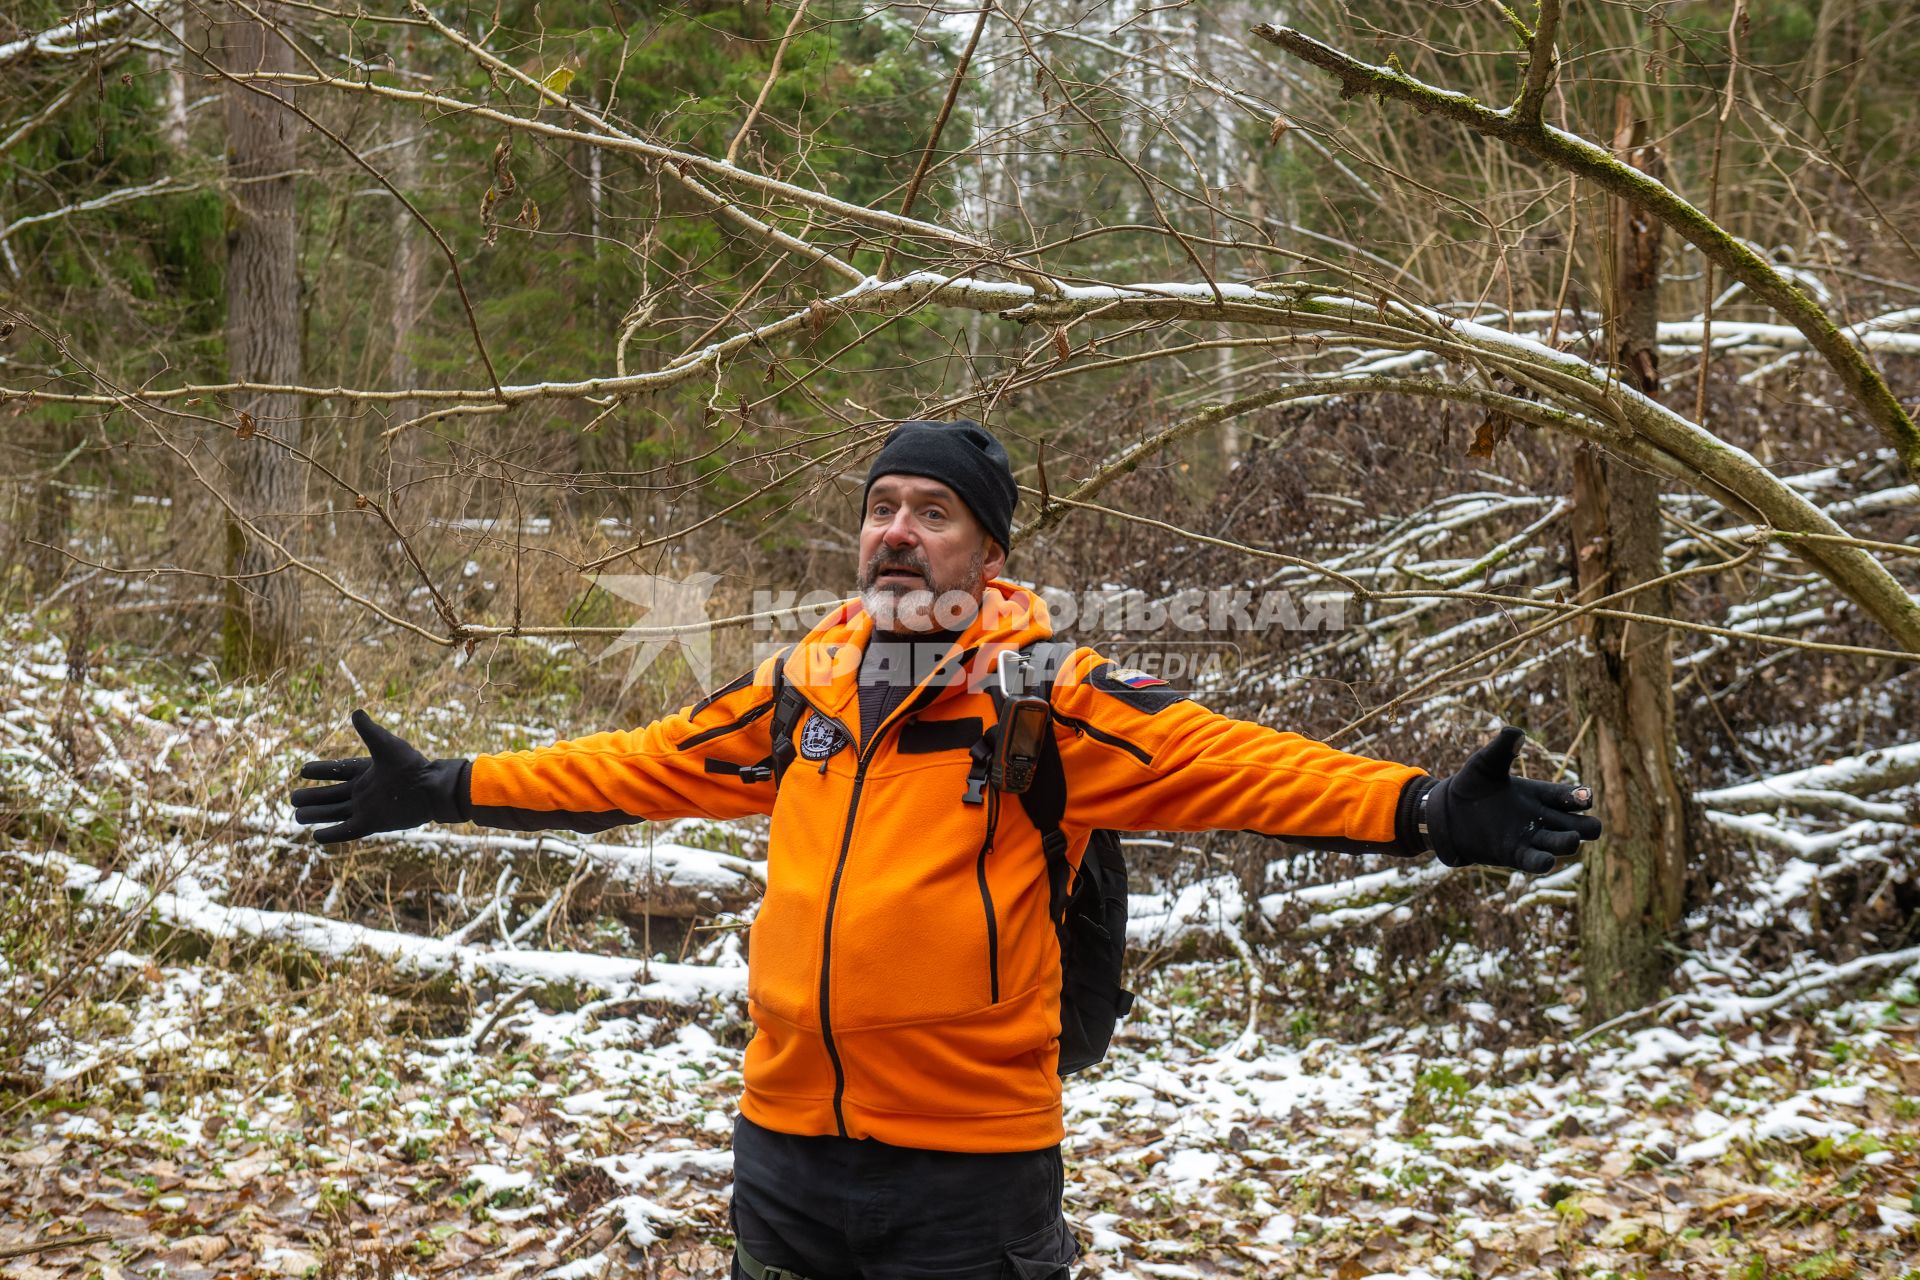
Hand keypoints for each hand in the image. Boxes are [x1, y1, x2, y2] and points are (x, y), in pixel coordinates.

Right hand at [290, 709, 467, 844]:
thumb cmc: (412, 765)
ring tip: (297, 815)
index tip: (303, 770)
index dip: (320, 771)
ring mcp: (367, 808)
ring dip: (316, 814)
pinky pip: (346, 830)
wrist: (431, 789)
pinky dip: (331, 834)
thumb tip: (356, 711)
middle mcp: (363, 790)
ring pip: (334, 812)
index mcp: (365, 771)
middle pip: (331, 795)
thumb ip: (369, 731)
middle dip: (312, 797)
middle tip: (292, 797)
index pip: (337, 770)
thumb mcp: (386, 745)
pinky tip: (315, 836)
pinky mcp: (372, 823)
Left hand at [1418, 726, 1600, 874]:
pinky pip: (1537, 861)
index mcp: (1543, 794)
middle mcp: (1544, 818)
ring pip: (1565, 844)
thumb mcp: (1486, 763)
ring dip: (1569, 842)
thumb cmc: (1472, 784)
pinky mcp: (1515, 854)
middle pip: (1583, 826)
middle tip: (1582, 825)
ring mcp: (1532, 838)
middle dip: (1588, 826)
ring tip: (1569, 839)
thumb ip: (1502, 749)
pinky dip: (1543, 861)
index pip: (1575, 797)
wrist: (1448, 812)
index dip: (1582, 798)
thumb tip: (1515, 731)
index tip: (1583, 797)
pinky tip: (1547, 860)